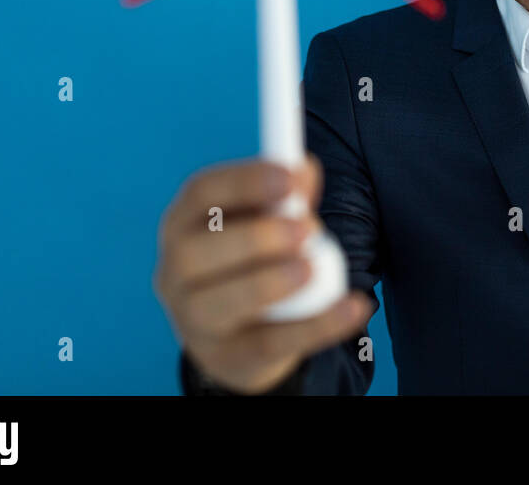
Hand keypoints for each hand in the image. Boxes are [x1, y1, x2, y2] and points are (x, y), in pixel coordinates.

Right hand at [153, 153, 373, 392]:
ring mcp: (194, 321)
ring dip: (267, 282)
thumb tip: (305, 168)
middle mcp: (175, 272)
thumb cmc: (251, 262)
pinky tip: (353, 307)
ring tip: (310, 268)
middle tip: (306, 229)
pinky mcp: (229, 359)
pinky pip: (271, 343)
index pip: (200, 194)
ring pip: (218, 304)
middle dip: (253, 237)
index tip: (288, 178)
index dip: (244, 182)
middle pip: (195, 252)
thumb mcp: (267, 223)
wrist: (239, 336)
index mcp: (184, 224)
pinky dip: (317, 325)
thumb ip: (287, 196)